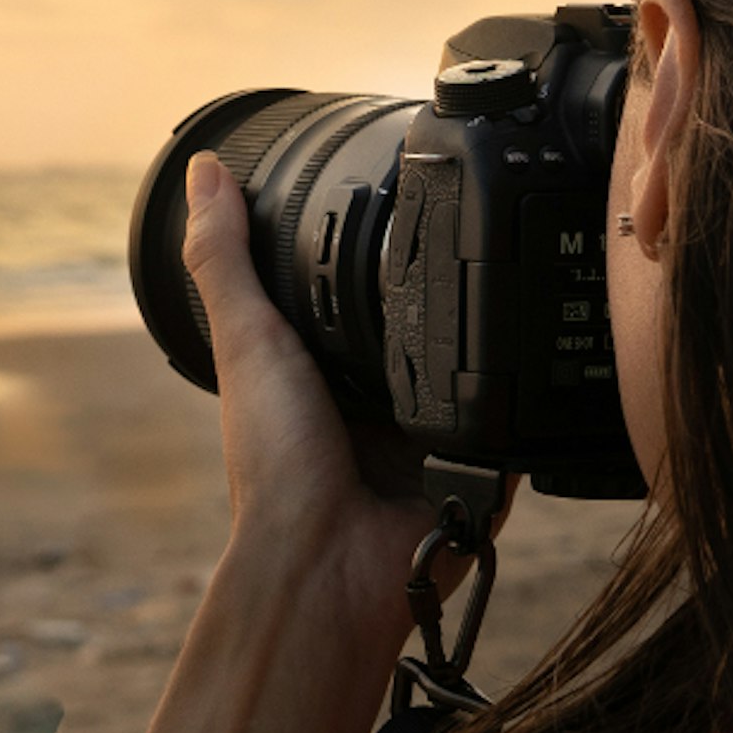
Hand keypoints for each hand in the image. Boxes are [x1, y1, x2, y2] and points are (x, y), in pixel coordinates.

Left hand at [177, 153, 493, 632]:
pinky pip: (517, 428)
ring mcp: (434, 443)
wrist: (329, 563)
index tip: (405, 200)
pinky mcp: (482, 476)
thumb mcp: (246, 340)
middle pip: (431, 331)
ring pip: (481, 374)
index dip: (378, 255)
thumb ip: (225, 258)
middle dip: (452, 298)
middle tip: (472, 244)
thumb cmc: (275, 467)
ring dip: (491, 351)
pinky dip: (522, 406)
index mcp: (329, 374)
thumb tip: (204, 169)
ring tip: (503, 301)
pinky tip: (528, 371)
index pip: (364, 298)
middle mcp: (383, 405)